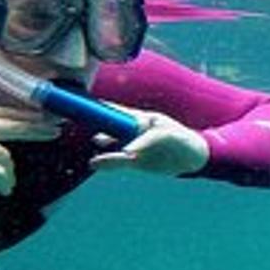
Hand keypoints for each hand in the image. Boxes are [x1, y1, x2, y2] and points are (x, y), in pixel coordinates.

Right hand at [0, 105, 57, 194]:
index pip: (0, 110)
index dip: (22, 113)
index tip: (39, 114)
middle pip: (14, 123)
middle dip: (37, 127)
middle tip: (55, 130)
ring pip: (4, 155)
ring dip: (9, 171)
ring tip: (9, 183)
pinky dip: (3, 182)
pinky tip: (4, 190)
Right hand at [88, 110, 207, 176]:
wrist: (196, 160)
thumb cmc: (183, 141)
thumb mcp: (168, 137)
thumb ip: (146, 142)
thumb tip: (126, 153)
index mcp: (141, 119)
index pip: (115, 111)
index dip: (98, 108)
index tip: (80, 105)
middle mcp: (133, 131)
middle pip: (108, 126)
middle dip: (93, 123)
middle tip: (73, 120)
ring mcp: (133, 145)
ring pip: (111, 144)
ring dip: (101, 143)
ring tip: (92, 142)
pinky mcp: (135, 161)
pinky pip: (117, 161)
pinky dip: (106, 162)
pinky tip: (94, 163)